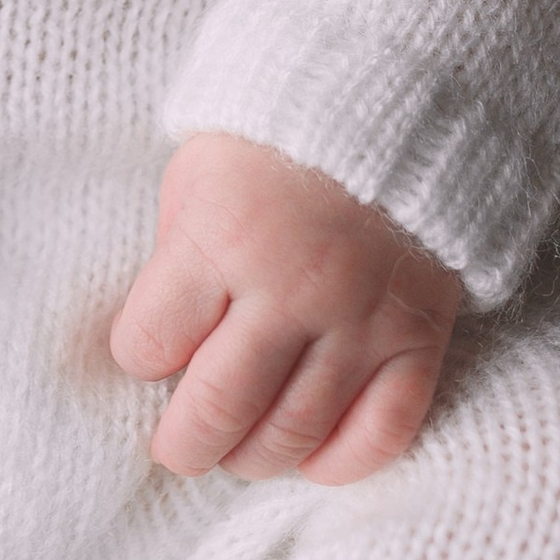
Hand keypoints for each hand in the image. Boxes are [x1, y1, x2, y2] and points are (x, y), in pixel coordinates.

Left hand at [111, 133, 460, 481]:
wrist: (394, 97)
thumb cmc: (276, 141)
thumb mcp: (200, 177)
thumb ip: (181, 261)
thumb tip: (161, 350)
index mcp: (223, 236)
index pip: (150, 344)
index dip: (140, 358)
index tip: (150, 354)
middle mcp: (293, 285)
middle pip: (218, 408)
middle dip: (184, 443)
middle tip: (179, 446)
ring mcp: (362, 316)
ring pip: (294, 433)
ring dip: (253, 456)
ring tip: (237, 448)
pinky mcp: (420, 335)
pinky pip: (382, 433)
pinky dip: (339, 461)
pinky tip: (311, 453)